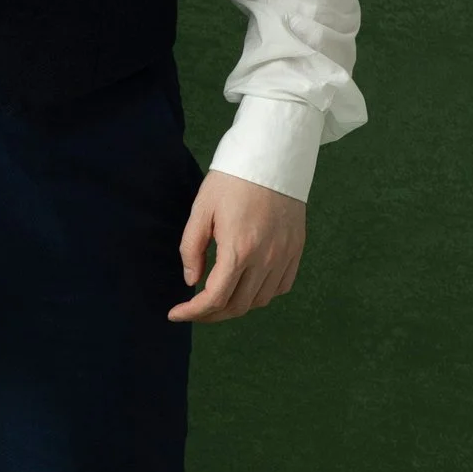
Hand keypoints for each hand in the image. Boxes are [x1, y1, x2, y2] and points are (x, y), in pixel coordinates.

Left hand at [168, 170, 306, 324]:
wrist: (272, 157)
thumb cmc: (232, 180)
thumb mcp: (201, 210)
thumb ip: (191, 249)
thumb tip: (191, 281)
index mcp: (239, 249)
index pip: (215, 298)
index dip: (192, 312)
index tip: (175, 313)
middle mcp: (265, 259)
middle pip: (238, 306)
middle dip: (211, 314)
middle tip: (192, 310)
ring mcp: (284, 256)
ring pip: (260, 301)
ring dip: (235, 306)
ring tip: (216, 299)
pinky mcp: (296, 250)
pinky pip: (280, 287)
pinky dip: (261, 294)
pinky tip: (245, 286)